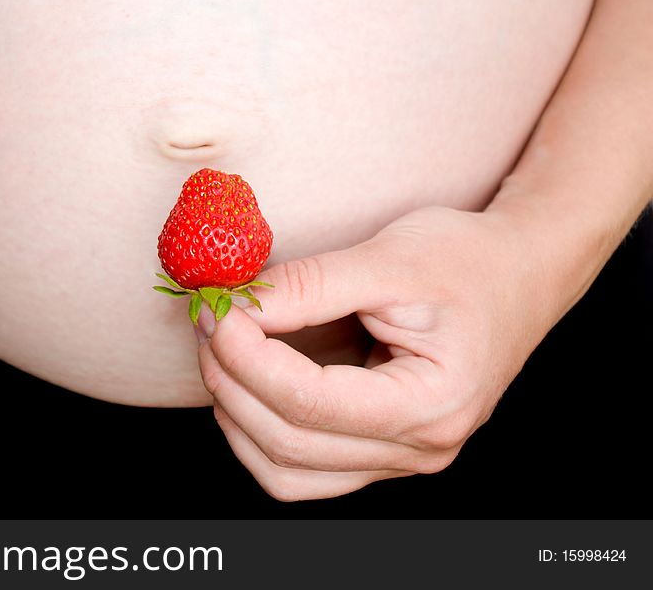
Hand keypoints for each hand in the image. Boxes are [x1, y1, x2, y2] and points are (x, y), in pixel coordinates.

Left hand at [196, 205, 554, 500]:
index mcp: (432, 403)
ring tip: (221, 350)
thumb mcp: (390, 258)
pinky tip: (246, 382)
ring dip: (237, 414)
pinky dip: (259, 431)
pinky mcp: (381, 450)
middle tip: (209, 320)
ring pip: (286, 471)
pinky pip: (301, 468)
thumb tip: (233, 306)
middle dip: (230, 380)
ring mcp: (400, 458)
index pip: (308, 403)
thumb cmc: (466, 261)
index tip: (215, 308)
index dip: (245, 356)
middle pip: (288, 443)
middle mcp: (419, 448)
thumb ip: (309, 285)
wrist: (518, 275)